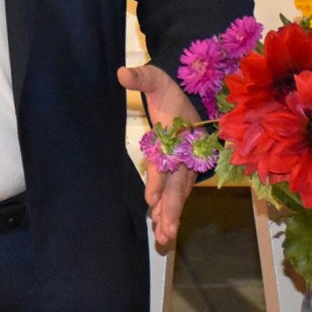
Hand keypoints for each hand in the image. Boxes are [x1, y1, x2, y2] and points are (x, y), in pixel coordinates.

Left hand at [118, 63, 198, 248]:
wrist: (189, 98)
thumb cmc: (170, 91)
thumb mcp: (156, 79)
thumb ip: (141, 77)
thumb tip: (122, 74)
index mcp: (178, 134)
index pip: (167, 160)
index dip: (159, 178)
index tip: (151, 197)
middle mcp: (185, 155)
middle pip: (177, 186)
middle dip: (171, 208)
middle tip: (166, 230)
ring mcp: (185, 167)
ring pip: (179, 195)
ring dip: (172, 216)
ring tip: (165, 238)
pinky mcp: (182, 174)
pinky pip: (178, 195)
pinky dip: (171, 212)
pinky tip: (163, 230)